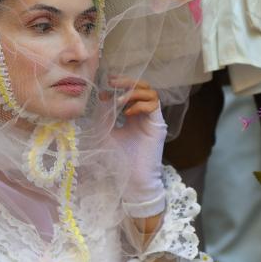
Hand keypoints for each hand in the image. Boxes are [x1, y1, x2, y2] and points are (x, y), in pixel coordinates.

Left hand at [99, 75, 166, 204]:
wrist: (133, 180)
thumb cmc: (120, 160)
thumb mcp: (107, 133)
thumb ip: (105, 117)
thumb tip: (102, 98)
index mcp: (133, 116)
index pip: (131, 93)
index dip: (118, 87)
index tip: (103, 91)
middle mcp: (145, 115)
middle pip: (142, 87)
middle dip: (127, 82)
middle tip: (112, 82)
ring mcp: (153, 120)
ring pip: (151, 93)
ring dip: (134, 92)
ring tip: (120, 100)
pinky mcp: (158, 126)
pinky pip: (154, 106)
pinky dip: (140, 104)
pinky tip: (128, 113)